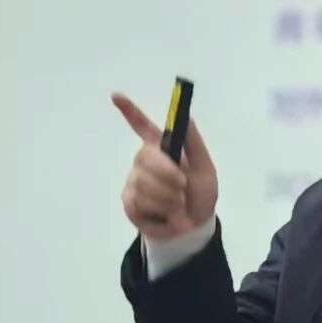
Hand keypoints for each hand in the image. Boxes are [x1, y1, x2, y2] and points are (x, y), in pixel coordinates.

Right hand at [113, 92, 218, 239]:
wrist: (195, 226)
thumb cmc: (200, 193)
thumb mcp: (205, 168)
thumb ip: (194, 142)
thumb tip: (185, 115)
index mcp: (162, 148)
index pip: (142, 125)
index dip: (129, 110)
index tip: (116, 95)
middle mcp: (145, 160)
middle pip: (145, 156)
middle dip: (167, 174)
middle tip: (183, 187)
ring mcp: (135, 180)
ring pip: (143, 182)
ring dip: (167, 196)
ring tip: (178, 204)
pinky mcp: (129, 201)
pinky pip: (138, 200)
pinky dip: (158, 209)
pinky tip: (166, 213)